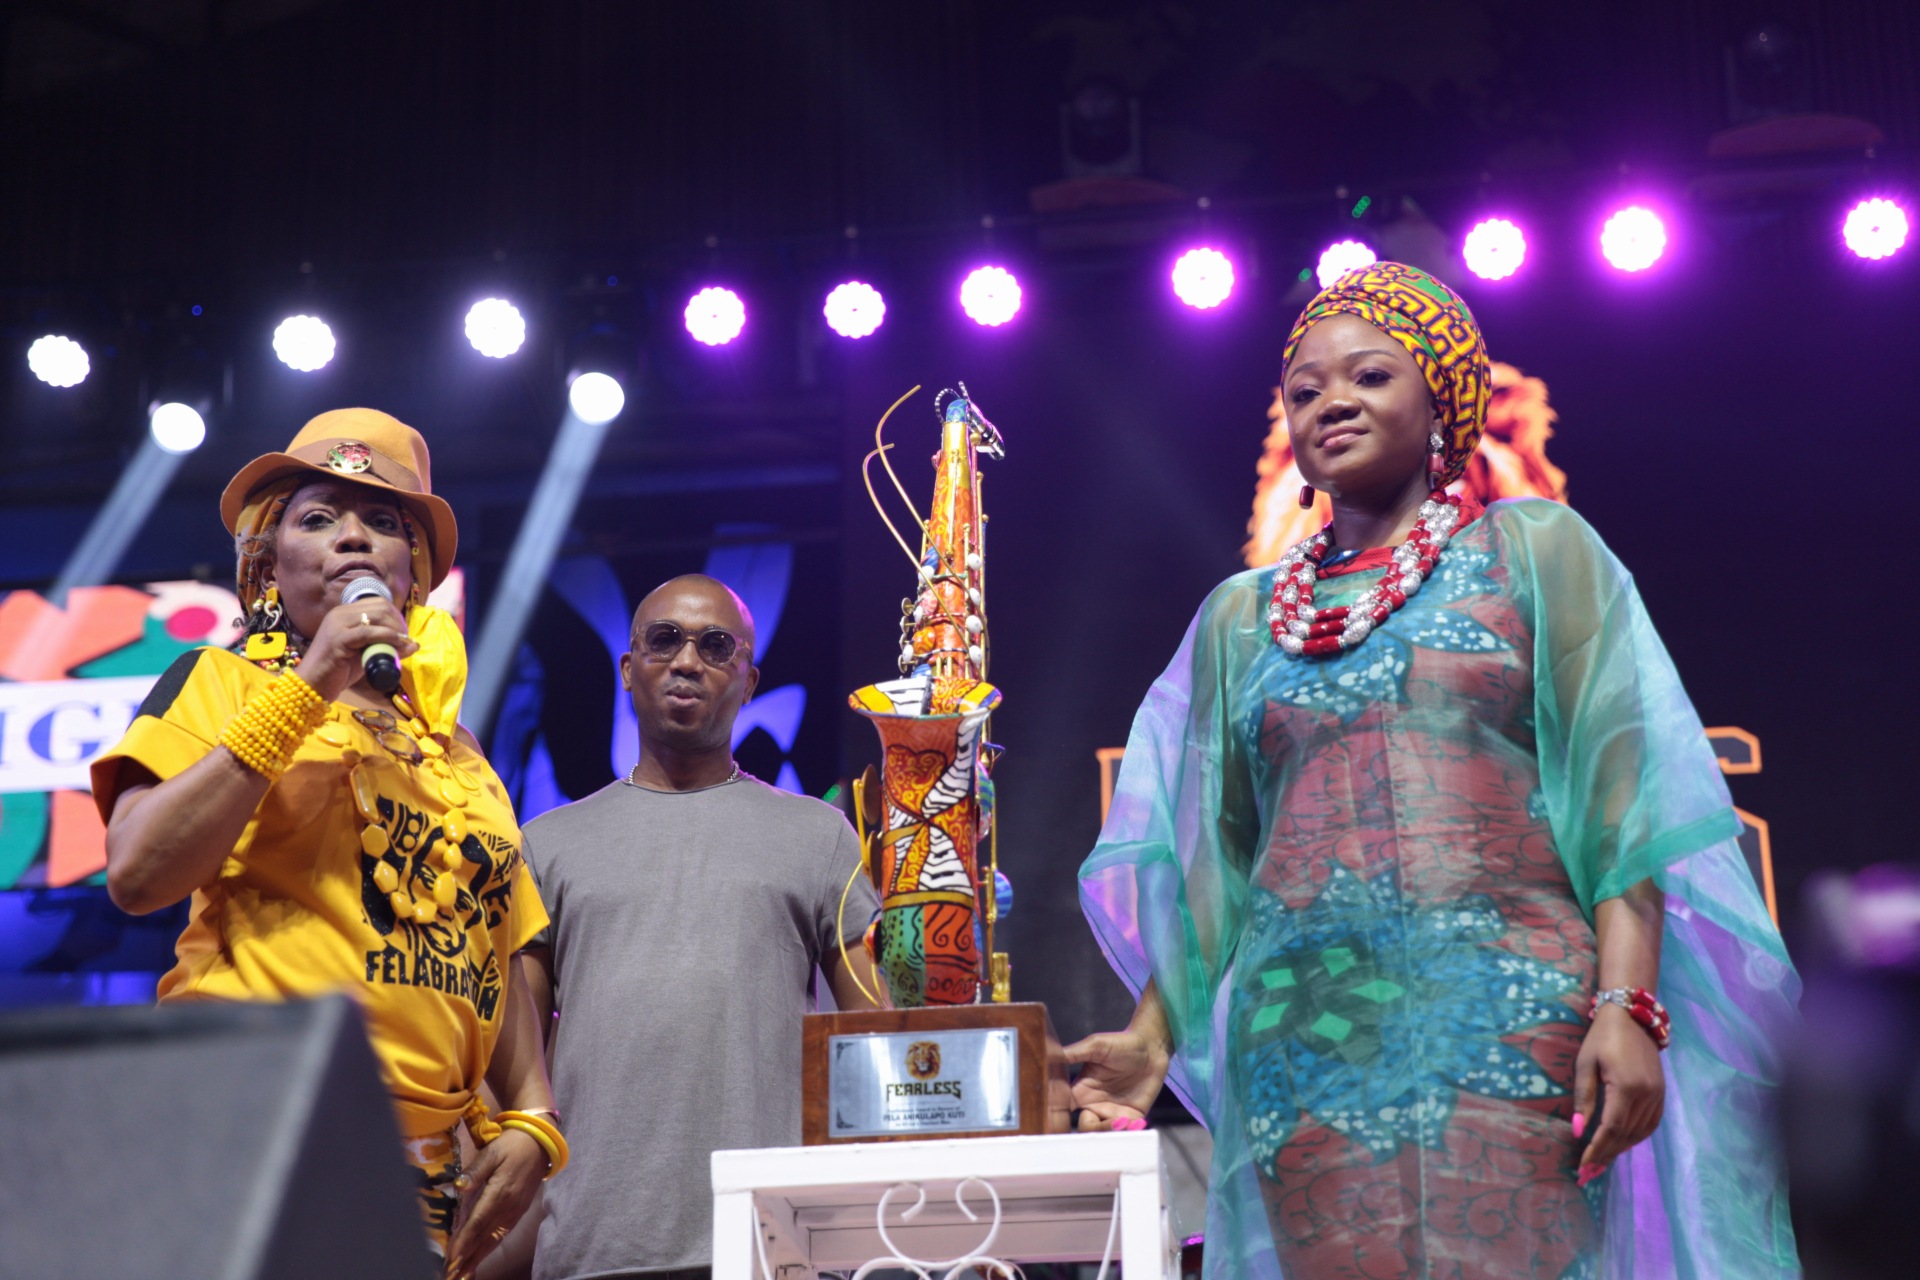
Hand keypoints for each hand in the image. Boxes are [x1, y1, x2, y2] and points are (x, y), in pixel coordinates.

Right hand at [297, 596, 416, 701]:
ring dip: (395, 630)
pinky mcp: (338, 639)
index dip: (396, 616)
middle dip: (398, 622)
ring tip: (403, 644)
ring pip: (376, 616)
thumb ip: (385, 647)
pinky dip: (386, 636)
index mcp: (344, 613)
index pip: (378, 603)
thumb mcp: (366, 655)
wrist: (312, 686)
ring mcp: (338, 625)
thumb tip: (414, 644)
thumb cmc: (338, 671)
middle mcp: (340, 614)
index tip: (404, 633)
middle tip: (405, 640)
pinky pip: (368, 632)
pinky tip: (396, 644)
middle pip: (380, 606)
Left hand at [444, 1129, 545, 1278]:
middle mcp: (508, 1207)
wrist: (541, 1144)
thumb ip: (475, 1170)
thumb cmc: (512, 1144)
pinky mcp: (519, 1211)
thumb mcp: (492, 1151)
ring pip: (493, 1240)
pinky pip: (502, 1234)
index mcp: (499, 1192)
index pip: (477, 1222)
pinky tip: (480, 1257)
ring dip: (477, 1258)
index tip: (451, 1258)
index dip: (463, 1241)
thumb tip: (458, 1186)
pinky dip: (489, 1249)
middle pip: (484, 1237)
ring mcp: (515, 1211)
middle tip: (451, 1275)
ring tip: (463, 1274)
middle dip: (467, 1258)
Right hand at [1062, 1026, 1170, 1131]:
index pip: (1063, 1111)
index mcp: (1080, 1091)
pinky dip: (1128, 1133)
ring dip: (1110, 1132)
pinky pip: (1127, 1133)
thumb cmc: (1121, 1043)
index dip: (1060, 1118)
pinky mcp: (1132, 1116)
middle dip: (1091, 1130)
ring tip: (1121, 1121)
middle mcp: (1094, 1105)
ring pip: (1105, 1135)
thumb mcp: (1095, 1045)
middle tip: (1102, 1120)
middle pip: (1084, 1129)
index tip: (1064, 1119)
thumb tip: (1047, 1055)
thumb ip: (1073, 1054)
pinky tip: (1133, 1122)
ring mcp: (1113, 1112)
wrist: (1152, 1047)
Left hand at [1572, 1004, 1664, 1184]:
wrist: (1632, 1017)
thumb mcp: (1585, 1065)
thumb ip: (1584, 1099)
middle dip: (1606, 1155)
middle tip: (1588, 1174)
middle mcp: (1646, 1095)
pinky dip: (1635, 1138)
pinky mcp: (1661, 1094)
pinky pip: (1650, 1125)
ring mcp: (1658, 1096)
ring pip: (1639, 1133)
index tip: (1583, 1166)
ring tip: (1601, 1163)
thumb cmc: (1601, 1038)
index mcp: (1626, 1087)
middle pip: (1625, 1135)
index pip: (1610, 1129)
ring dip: (1620, 1150)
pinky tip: (1620, 1144)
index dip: (1596, 1149)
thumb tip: (1578, 1131)